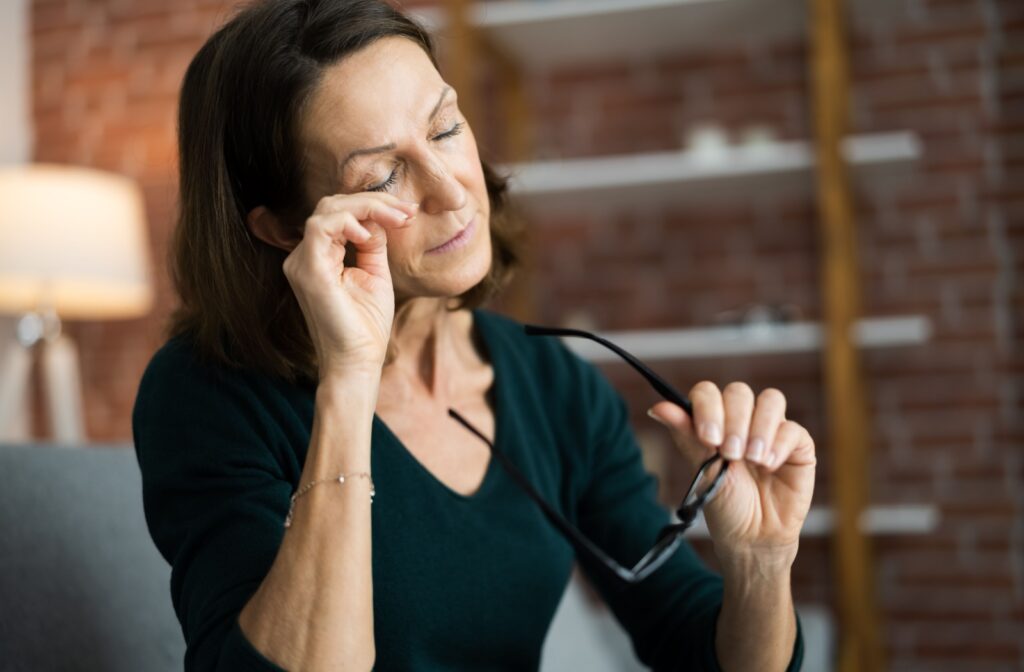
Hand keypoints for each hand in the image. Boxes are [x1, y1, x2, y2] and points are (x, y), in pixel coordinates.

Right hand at [282, 193, 418, 378]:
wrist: (358, 362)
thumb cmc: (366, 326)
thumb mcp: (375, 274)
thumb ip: (373, 243)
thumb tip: (380, 217)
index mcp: (319, 256)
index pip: (340, 213)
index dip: (374, 205)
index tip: (408, 212)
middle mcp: (304, 257)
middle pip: (333, 205)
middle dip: (375, 201)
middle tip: (408, 211)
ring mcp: (302, 263)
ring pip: (328, 210)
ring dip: (368, 207)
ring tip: (398, 219)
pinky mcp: (308, 271)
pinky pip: (321, 228)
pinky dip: (349, 222)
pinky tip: (371, 235)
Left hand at [647, 382, 815, 566]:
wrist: (752, 537)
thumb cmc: (725, 503)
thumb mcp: (703, 468)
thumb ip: (686, 434)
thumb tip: (657, 408)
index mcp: (715, 420)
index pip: (709, 392)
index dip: (708, 407)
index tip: (707, 437)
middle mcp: (744, 418)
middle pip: (739, 392)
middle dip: (733, 420)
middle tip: (730, 453)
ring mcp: (772, 429)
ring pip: (771, 400)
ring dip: (758, 428)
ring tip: (751, 459)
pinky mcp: (798, 445)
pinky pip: (792, 428)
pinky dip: (779, 445)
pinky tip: (769, 466)